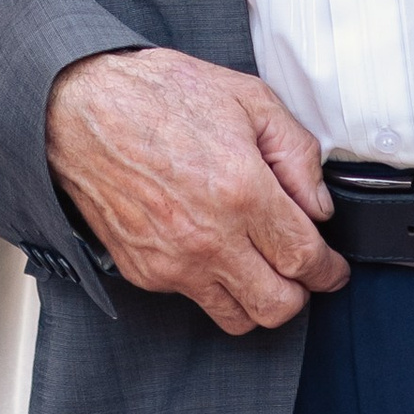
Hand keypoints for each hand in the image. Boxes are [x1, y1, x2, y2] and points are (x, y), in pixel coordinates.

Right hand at [45, 48, 348, 334]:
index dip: (330, 270)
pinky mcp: (145, 271)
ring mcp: (173, 261)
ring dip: (257, 300)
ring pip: (237, 318)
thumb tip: (316, 202)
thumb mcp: (246, 97)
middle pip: (278, 307)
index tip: (333, 269)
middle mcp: (210, 237)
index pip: (305, 258)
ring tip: (258, 267)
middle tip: (301, 271)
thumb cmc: (156, 95)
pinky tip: (212, 249)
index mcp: (242, 191)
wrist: (80, 108)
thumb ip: (295, 151)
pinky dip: (212, 284)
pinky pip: (194, 299)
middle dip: (300, 293)